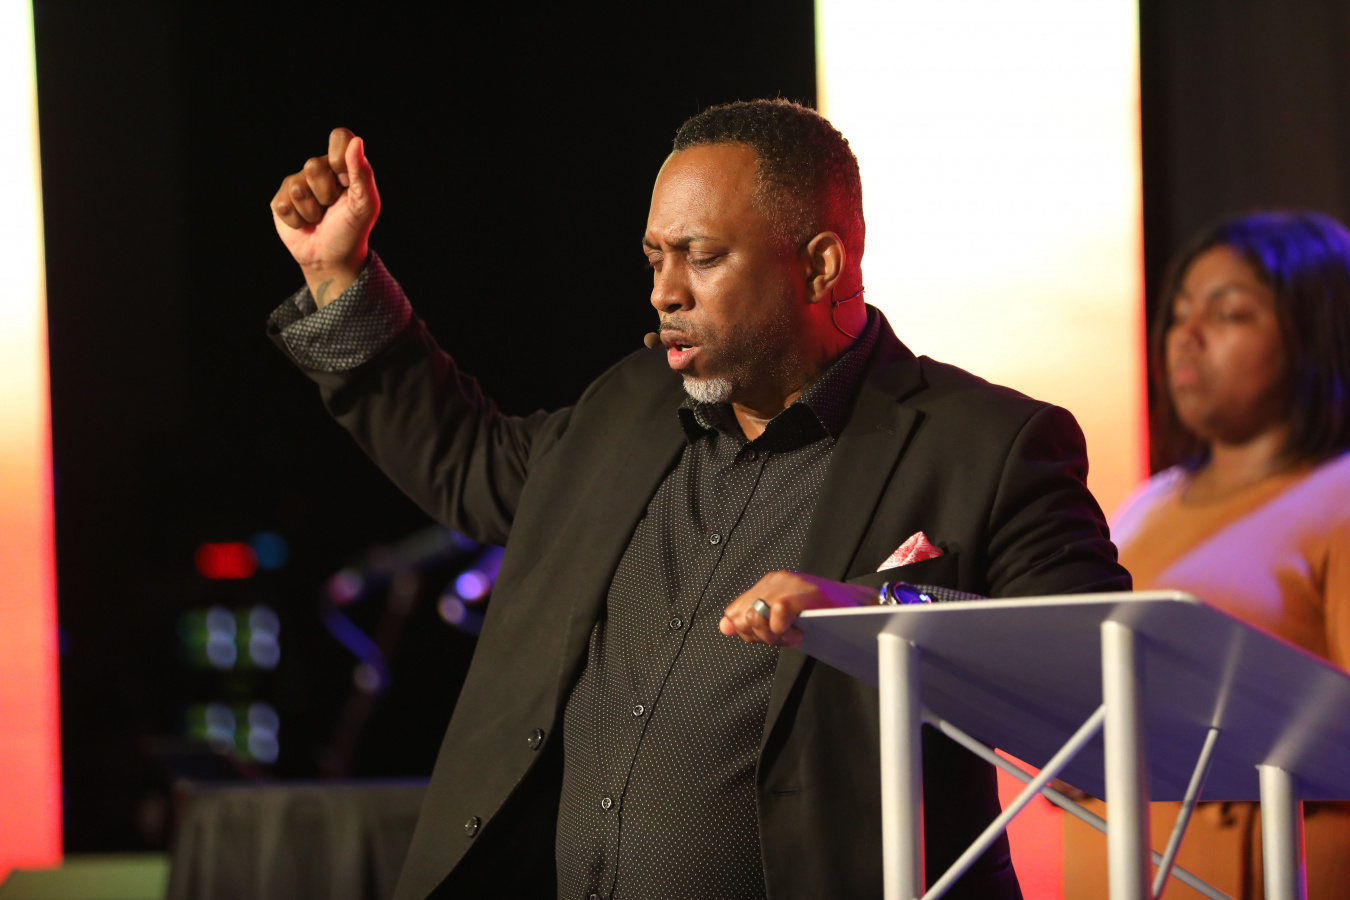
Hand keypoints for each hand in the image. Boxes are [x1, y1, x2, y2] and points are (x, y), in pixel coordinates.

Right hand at [270, 128, 379, 305]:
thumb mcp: (365, 205)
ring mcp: (297, 183)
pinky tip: (304, 224)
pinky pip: (283, 204)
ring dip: (312, 211)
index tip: (344, 180)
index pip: (340, 136)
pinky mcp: (280, 200)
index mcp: (342, 165)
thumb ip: (362, 173)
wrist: (331, 259)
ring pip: (298, 187)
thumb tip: (356, 142)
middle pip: (313, 165)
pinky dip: (296, 220)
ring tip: (319, 218)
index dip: (339, 158)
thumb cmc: (352, 231)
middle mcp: (318, 170)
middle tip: (332, 208)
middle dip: (326, 194)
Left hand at [719, 570, 874, 647]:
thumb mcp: (782, 617)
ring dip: (773, 637)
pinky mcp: (798, 594)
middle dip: (760, 637)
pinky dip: (784, 633)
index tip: (772, 637)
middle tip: (784, 638)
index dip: (749, 633)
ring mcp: (786, 585)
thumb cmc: (823, 613)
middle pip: (741, 618)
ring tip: (793, 636)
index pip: (735, 613)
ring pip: (754, 618)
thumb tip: (724, 626)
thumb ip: (753, 618)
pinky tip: (799, 634)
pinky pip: (775, 618)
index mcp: (767, 584)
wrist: (857, 606)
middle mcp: (773, 581)